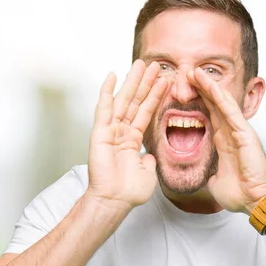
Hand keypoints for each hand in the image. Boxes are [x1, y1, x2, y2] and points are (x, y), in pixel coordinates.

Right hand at [86, 60, 167, 210]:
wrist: (115, 200)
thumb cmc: (130, 191)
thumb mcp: (149, 172)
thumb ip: (150, 160)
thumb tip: (150, 155)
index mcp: (133, 139)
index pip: (146, 112)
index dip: (156, 96)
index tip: (165, 81)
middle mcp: (121, 131)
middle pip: (136, 101)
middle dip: (146, 83)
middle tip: (155, 65)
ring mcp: (110, 130)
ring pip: (123, 100)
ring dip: (133, 82)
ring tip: (141, 64)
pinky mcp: (100, 132)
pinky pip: (104, 109)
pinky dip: (107, 92)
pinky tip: (112, 77)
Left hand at [187, 68, 265, 213]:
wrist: (254, 202)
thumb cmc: (239, 195)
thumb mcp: (215, 182)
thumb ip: (209, 173)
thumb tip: (203, 176)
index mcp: (224, 142)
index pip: (209, 116)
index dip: (198, 102)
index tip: (184, 90)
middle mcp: (232, 133)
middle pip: (215, 105)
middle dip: (202, 89)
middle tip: (187, 73)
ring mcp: (239, 132)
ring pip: (222, 104)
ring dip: (209, 87)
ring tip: (195, 72)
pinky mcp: (245, 134)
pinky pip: (231, 112)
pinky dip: (220, 98)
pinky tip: (210, 86)